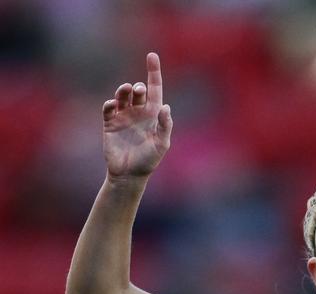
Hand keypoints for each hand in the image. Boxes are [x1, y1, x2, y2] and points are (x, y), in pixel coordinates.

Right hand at [102, 52, 171, 179]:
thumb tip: (166, 106)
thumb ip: (165, 126)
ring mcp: (123, 117)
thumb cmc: (148, 161)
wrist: (129, 174)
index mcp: (153, 116)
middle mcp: (138, 113)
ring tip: (127, 90)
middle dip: (139, 87)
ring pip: (122, 96)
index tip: (152, 55)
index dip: (154, 73)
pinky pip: (108, 108)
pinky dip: (110, 103)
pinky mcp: (110, 123)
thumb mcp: (161, 144)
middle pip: (139, 92)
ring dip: (124, 90)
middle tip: (139, 90)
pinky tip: (113, 104)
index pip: (155, 90)